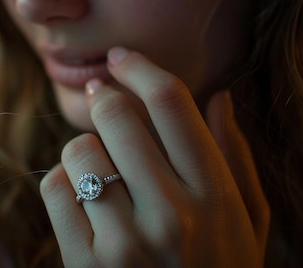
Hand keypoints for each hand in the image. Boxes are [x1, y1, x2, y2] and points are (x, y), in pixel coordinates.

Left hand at [40, 47, 269, 266]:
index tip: (121, 56)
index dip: (140, 66)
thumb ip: (236, 159)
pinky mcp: (85, 263)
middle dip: (105, 99)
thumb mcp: (248, 224)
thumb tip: (219, 96)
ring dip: (83, 149)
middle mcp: (172, 214)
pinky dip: (61, 185)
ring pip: (79, 149)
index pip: (171, 103)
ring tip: (99, 169)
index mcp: (215, 196)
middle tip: (103, 100)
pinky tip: (82, 202)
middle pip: (117, 115)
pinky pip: (53, 188)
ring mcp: (125, 242)